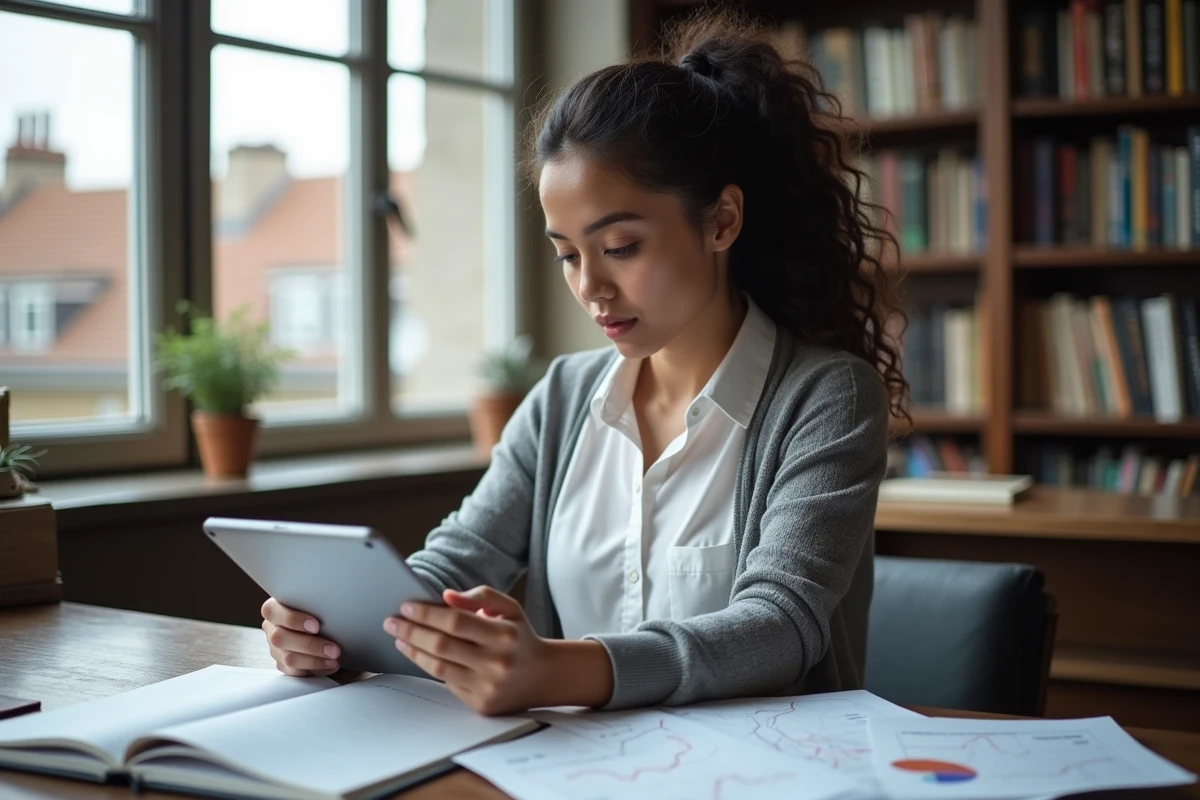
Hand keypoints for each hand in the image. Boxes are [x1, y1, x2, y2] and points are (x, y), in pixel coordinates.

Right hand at [261, 597, 341, 676]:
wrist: (320, 627)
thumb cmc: (317, 611)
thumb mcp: (314, 604)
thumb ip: (314, 606)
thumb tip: (334, 610)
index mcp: (274, 608)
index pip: (272, 611)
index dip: (293, 619)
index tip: (316, 626)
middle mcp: (271, 628)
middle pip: (280, 638)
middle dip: (310, 645)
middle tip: (333, 649)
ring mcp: (274, 648)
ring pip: (288, 658)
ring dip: (314, 660)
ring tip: (334, 659)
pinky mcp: (282, 664)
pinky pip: (294, 671)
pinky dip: (314, 669)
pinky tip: (329, 665)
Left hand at [384, 587, 612, 714]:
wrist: (543, 676)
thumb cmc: (520, 637)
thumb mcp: (510, 608)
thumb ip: (481, 596)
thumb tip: (446, 596)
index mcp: (505, 635)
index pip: (455, 622)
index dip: (426, 613)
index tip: (406, 606)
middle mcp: (497, 663)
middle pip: (441, 645)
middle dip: (411, 631)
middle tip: (392, 622)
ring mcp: (488, 687)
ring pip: (438, 667)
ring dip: (413, 651)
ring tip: (399, 638)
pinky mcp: (481, 705)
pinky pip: (447, 682)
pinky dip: (429, 666)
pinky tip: (418, 654)